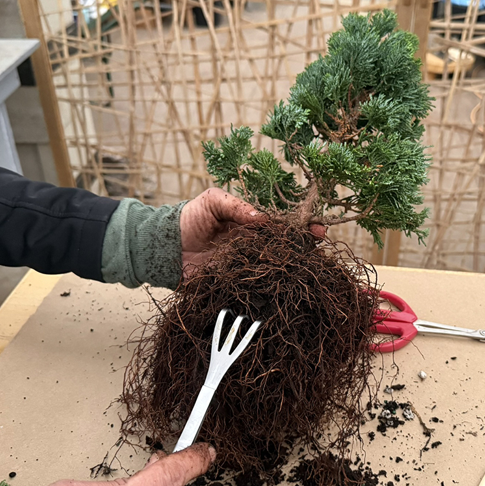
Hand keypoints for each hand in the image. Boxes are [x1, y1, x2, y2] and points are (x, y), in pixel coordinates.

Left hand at [179, 188, 325, 277]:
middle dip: (306, 241)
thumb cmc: (189, 219)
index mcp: (252, 223)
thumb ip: (236, 206)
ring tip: (310, 258)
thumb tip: (264, 217)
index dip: (301, 223)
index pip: (283, 221)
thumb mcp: (212, 201)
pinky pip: (259, 284)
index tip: (317, 225)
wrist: (165, 249)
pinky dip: (274, 283)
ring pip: (279, 264)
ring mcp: (249, 264)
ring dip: (295, 262)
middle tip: (320, 238)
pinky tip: (289, 280)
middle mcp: (255, 244)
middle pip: (287, 244)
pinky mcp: (238, 282)